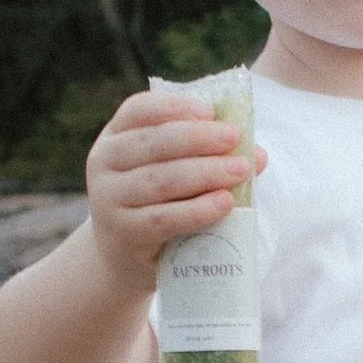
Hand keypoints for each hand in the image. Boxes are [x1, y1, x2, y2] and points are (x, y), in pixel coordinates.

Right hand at [86, 85, 263, 294]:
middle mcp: (104, 162)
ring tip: (241, 171)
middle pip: (154, 142)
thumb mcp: (173, 170)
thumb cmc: (158, 201)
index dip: (175, 106)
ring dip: (205, 172)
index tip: (210, 112)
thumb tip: (258, 154)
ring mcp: (109, 198)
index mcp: (116, 135)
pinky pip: (164, 218)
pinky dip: (197, 210)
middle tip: (235, 138)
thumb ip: (207, 155)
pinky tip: (225, 203)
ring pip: (161, 179)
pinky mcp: (123, 233)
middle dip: (199, 138)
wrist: (126, 255)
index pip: (140, 109)